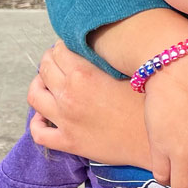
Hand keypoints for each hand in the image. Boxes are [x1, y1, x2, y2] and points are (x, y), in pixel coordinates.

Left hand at [27, 42, 150, 166]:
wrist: (153, 139)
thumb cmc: (147, 104)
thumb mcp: (127, 72)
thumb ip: (103, 60)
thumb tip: (91, 50)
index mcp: (84, 74)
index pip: (59, 51)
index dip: (62, 45)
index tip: (67, 46)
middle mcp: (69, 95)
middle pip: (45, 68)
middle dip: (49, 60)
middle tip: (57, 60)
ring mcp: (65, 120)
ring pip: (34, 96)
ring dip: (38, 85)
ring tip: (47, 83)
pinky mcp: (68, 142)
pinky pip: (38, 133)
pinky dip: (37, 122)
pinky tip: (45, 116)